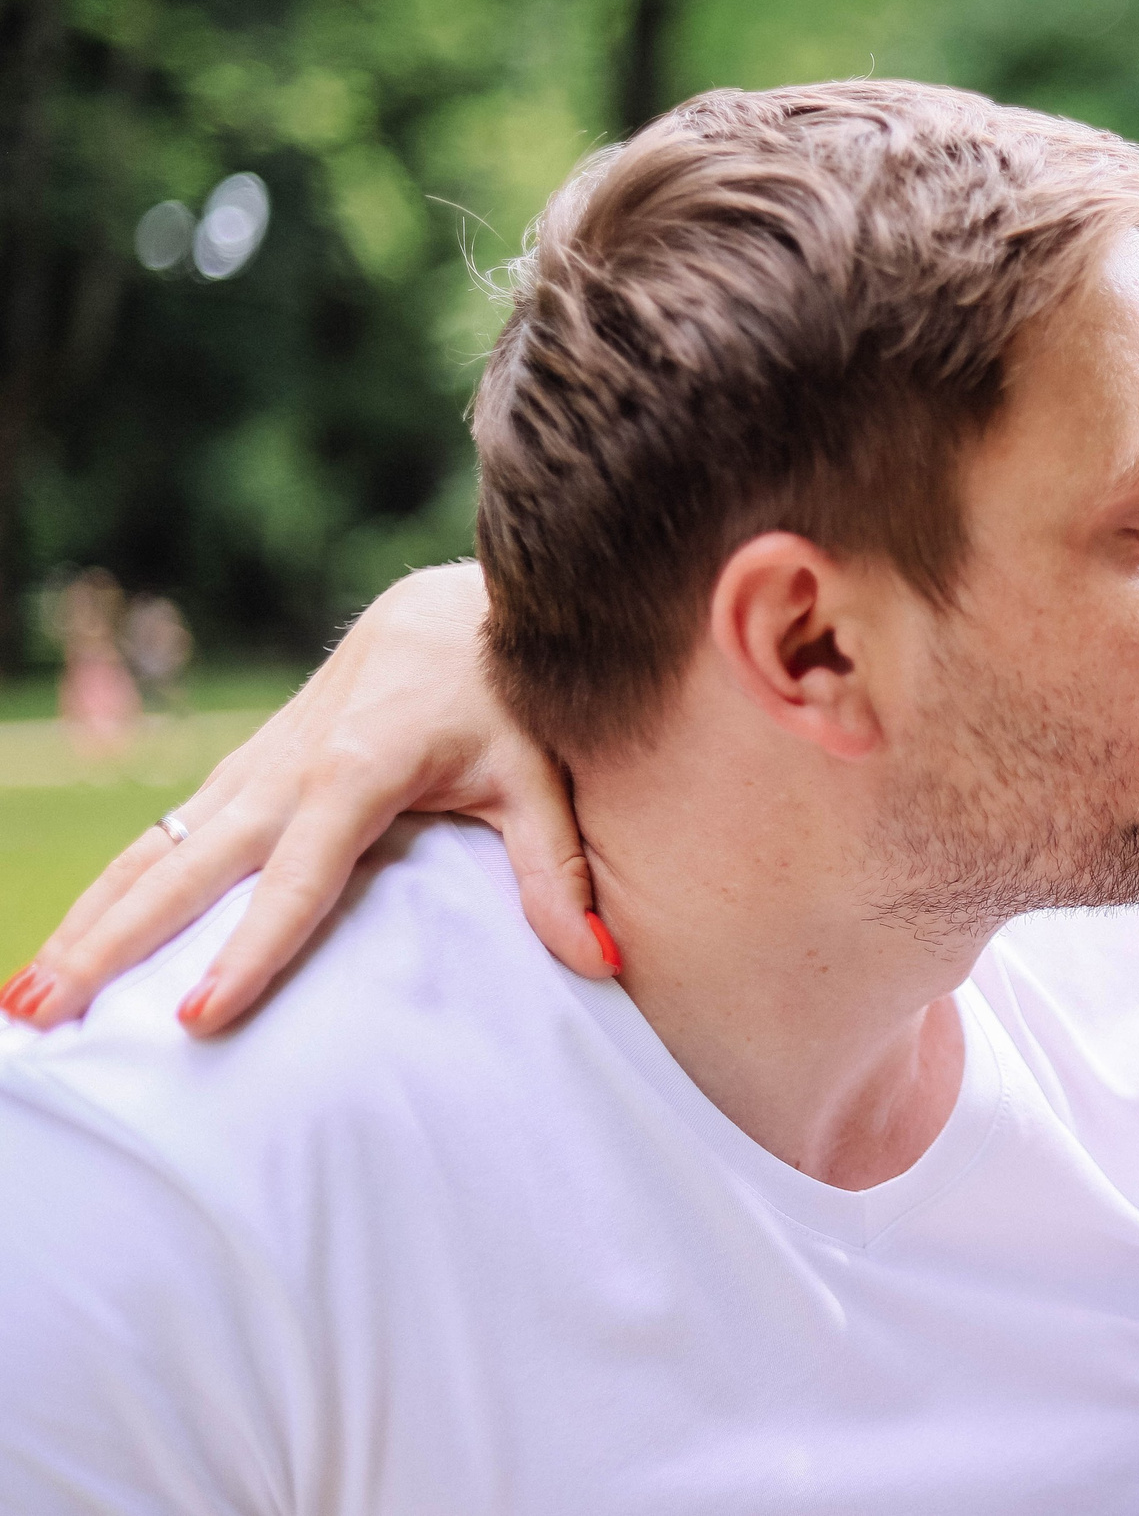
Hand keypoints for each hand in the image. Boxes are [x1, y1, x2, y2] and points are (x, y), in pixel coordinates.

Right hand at [8, 562, 603, 1034]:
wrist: (457, 603)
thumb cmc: (507, 690)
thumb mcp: (541, 774)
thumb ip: (557, 870)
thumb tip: (599, 958)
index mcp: (358, 773)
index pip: (298, 881)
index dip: (251, 951)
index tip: (199, 1017)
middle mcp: (288, 770)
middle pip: (185, 872)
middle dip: (110, 945)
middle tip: (44, 1019)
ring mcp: (258, 767)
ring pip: (155, 853)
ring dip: (89, 922)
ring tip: (26, 1001)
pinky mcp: (248, 767)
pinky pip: (168, 836)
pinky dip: (115, 888)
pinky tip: (79, 940)